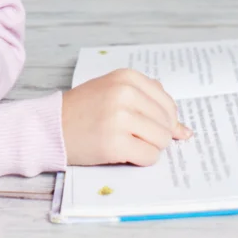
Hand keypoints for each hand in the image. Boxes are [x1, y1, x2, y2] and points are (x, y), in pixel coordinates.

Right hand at [62, 68, 191, 166]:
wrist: (52, 125)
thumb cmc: (85, 108)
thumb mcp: (115, 90)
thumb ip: (149, 101)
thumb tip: (185, 130)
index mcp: (127, 77)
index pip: (167, 102)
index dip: (165, 119)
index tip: (149, 125)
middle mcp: (125, 93)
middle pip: (166, 122)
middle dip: (157, 134)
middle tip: (134, 135)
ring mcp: (120, 118)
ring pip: (161, 140)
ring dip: (150, 147)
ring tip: (129, 143)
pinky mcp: (114, 144)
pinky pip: (149, 156)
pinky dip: (142, 159)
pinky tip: (125, 153)